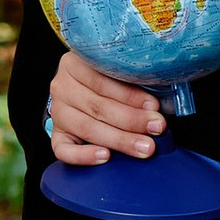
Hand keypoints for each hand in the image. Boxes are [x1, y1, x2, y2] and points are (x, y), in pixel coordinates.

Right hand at [44, 48, 167, 165]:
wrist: (86, 92)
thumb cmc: (112, 81)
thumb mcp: (119, 72)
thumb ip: (134, 80)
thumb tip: (163, 101)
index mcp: (75, 63)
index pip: (102, 81)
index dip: (130, 95)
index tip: (155, 107)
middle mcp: (62, 86)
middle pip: (98, 106)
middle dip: (132, 120)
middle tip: (156, 128)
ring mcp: (57, 112)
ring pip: (87, 128)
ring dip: (119, 139)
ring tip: (144, 146)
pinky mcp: (56, 135)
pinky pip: (64, 150)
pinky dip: (84, 156)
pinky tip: (105, 157)